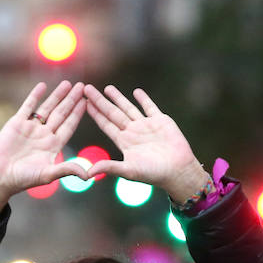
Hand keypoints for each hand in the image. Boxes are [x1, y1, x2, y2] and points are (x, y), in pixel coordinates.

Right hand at [0, 81, 88, 223]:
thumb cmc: (23, 179)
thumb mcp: (48, 174)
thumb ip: (67, 170)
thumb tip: (88, 176)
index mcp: (53, 146)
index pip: (69, 126)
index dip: (78, 114)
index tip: (87, 102)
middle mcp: (44, 135)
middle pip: (61, 113)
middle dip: (71, 100)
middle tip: (82, 86)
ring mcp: (31, 128)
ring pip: (47, 107)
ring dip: (57, 95)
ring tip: (68, 83)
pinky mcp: (17, 123)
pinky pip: (28, 106)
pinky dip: (35, 96)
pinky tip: (43, 85)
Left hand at [83, 85, 208, 204]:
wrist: (178, 170)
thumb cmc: (154, 174)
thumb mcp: (129, 171)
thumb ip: (109, 167)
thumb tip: (87, 174)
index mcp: (124, 142)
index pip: (106, 124)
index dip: (95, 114)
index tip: (84, 103)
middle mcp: (133, 132)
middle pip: (113, 113)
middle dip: (100, 101)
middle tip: (87, 88)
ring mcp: (146, 126)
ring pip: (129, 108)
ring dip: (118, 98)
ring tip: (107, 88)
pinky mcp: (161, 121)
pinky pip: (150, 107)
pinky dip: (144, 99)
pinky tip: (136, 92)